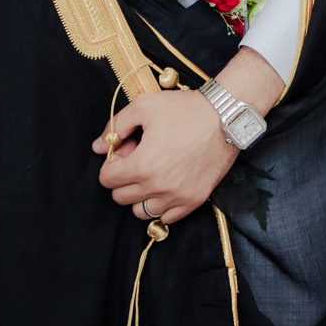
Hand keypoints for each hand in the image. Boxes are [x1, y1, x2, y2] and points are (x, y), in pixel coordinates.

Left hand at [91, 49, 282, 224]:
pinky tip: (167, 186)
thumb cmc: (185, 109)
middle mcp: (157, 187)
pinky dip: (161, 206)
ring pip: (141, 211)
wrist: (226, 117)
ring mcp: (177, 197)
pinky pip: (166, 218)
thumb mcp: (144, 106)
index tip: (125, 153)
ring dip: (140, 195)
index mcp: (141, 165)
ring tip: (152, 175)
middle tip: (138, 160)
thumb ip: (116, 126)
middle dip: (123, 179)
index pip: (106, 180)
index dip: (111, 164)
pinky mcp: (194, 200)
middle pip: (121, 197)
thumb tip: (99, 146)